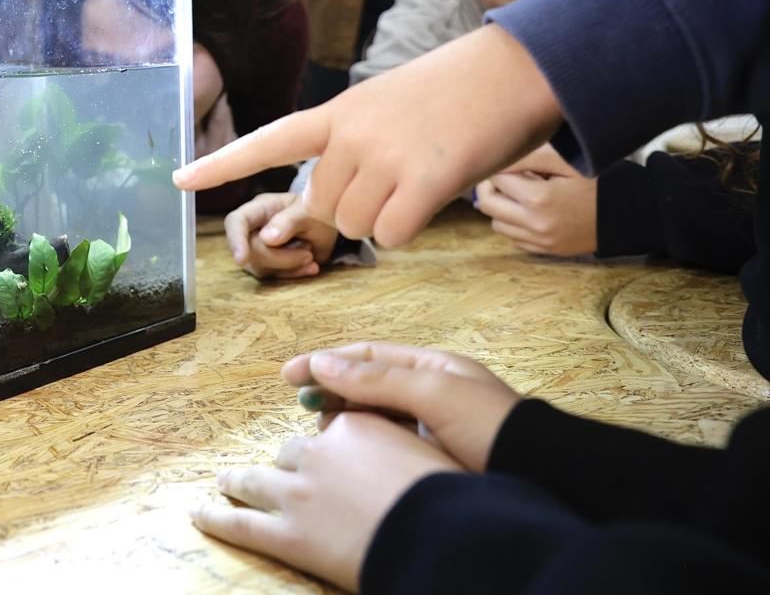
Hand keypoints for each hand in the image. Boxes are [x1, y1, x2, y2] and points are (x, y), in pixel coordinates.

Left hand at [172, 26, 563, 247]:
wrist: (523, 67)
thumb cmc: (462, 92)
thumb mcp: (391, 105)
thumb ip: (357, 144)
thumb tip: (344, 204)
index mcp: (339, 112)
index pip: (268, 140)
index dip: (221, 164)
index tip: (177, 181)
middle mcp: (350, 133)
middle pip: (325, 207)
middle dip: (357, 208)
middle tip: (401, 175)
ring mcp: (383, 155)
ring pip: (357, 226)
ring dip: (387, 218)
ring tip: (424, 175)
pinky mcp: (420, 180)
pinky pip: (390, 236)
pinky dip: (410, 228)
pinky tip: (436, 193)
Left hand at [194, 412, 461, 591]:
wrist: (445, 539)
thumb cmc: (452, 500)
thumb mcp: (430, 455)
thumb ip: (402, 447)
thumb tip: (396, 454)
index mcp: (355, 429)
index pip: (331, 428)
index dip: (330, 445)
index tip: (329, 453)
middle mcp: (319, 454)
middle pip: (291, 453)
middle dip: (284, 463)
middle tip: (274, 470)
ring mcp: (298, 494)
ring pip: (256, 480)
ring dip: (239, 481)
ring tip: (226, 481)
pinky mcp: (288, 535)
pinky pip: (241, 524)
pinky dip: (217, 518)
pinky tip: (199, 514)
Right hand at [224, 192, 339, 278]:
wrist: (325, 224)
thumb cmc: (316, 210)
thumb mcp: (310, 211)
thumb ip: (289, 221)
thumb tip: (266, 239)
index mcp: (260, 208)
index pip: (236, 221)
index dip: (236, 240)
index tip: (242, 259)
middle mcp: (253, 228)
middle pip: (250, 250)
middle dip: (280, 258)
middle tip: (308, 253)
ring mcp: (258, 247)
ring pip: (259, 267)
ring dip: (289, 266)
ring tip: (310, 255)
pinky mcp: (267, 264)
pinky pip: (272, 276)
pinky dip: (293, 274)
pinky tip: (311, 267)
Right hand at [282, 342, 521, 471]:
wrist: (541, 474)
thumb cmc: (492, 427)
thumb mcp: (433, 392)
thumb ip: (377, 378)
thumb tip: (323, 363)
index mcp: (432, 366)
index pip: (367, 356)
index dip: (325, 361)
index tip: (288, 376)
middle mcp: (429, 391)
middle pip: (366, 384)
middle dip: (331, 390)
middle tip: (304, 407)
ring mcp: (431, 425)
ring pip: (373, 415)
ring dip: (344, 418)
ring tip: (324, 431)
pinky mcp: (431, 456)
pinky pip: (387, 443)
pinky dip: (364, 443)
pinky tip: (351, 453)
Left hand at [474, 144, 598, 255]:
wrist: (630, 214)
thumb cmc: (600, 181)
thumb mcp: (568, 161)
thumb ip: (531, 156)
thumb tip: (497, 160)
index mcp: (538, 199)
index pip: (496, 178)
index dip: (502, 165)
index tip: (515, 160)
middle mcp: (534, 224)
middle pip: (486, 203)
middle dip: (492, 185)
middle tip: (509, 174)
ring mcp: (539, 241)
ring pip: (496, 222)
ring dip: (501, 206)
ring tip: (523, 192)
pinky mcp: (546, 250)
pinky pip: (513, 237)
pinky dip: (514, 223)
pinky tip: (533, 210)